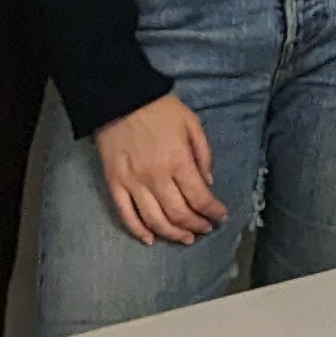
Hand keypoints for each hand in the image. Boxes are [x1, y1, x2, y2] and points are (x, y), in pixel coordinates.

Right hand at [95, 92, 227, 246]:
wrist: (119, 97)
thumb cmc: (158, 108)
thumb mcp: (191, 123)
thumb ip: (203, 154)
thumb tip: (208, 182)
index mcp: (178, 160)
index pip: (200, 197)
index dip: (213, 212)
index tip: (221, 216)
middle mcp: (156, 177)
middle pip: (179, 214)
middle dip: (196, 225)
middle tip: (205, 229)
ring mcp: (133, 182)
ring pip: (155, 220)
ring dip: (173, 234)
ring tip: (185, 238)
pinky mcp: (114, 183)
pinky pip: (126, 214)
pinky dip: (138, 231)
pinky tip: (150, 239)